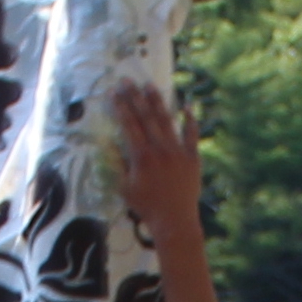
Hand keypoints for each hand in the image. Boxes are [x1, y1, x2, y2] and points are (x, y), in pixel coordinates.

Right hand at [110, 81, 203, 239]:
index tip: (114, 92)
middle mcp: (160, 149)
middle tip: (128, 80)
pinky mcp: (193, 157)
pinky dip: (190, 120)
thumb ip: (118, 163)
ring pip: (166, 121)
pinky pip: (192, 135)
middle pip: (146, 117)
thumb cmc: (146, 207)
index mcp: (141, 156)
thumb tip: (109, 143)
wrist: (175, 221)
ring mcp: (178, 151)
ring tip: (150, 85)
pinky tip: (187, 106)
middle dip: (135, 97)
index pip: (128, 124)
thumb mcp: (124, 187)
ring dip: (157, 102)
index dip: (120, 106)